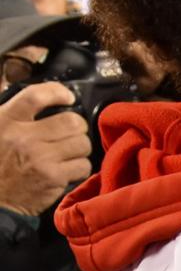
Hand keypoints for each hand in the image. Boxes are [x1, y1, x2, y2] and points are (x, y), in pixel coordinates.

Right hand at [0, 83, 89, 216]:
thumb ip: (16, 113)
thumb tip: (46, 97)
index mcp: (6, 121)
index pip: (36, 96)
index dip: (58, 92)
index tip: (68, 98)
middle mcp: (24, 137)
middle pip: (72, 121)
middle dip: (77, 128)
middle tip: (71, 134)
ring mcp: (41, 158)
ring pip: (82, 143)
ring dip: (80, 148)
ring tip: (68, 153)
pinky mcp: (54, 178)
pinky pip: (83, 165)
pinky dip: (80, 168)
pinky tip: (67, 170)